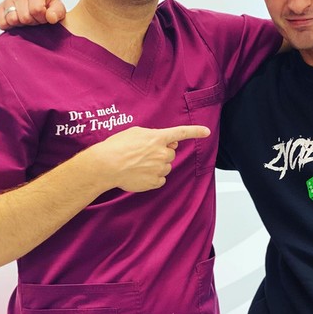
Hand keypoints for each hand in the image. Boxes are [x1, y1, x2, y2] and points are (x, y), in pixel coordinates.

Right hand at [0, 0, 66, 29]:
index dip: (42, 18)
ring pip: (12, 19)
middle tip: (36, 20)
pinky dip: (10, 27)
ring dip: (22, 24)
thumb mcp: (59, 10)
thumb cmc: (50, 10)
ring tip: (28, 20)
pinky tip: (18, 23)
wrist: (43, 13)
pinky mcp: (1, 8)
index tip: (45, 17)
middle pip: (24, 17)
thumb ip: (57, 12)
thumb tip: (50, 17)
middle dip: (32, 22)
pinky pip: (2, 22)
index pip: (36, 10)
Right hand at [91, 125, 210, 192]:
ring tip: (138, 164)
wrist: (106, 165)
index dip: (196, 131)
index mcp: (158, 138)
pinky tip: (139, 174)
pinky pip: (160, 179)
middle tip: (144, 154)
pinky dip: (152, 177)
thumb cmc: (117, 146)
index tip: (206, 132)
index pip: (181, 133)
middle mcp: (162, 153)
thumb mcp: (135, 132)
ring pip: (165, 167)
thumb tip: (164, 142)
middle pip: (170, 153)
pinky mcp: (155, 182)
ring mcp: (160, 169)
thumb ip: (153, 135)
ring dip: (156, 165)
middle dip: (161, 153)